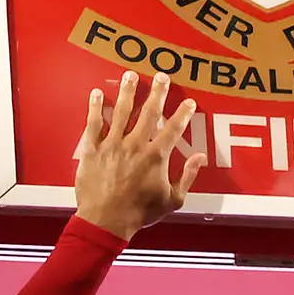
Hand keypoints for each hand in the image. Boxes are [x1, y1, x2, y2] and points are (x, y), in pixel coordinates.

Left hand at [73, 70, 201, 239]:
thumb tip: (200, 158)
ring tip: (130, 75)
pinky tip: (97, 92)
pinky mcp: (92, 149)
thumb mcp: (173, 199)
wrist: (107, 219)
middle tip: (161, 76)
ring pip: (121, 112)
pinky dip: (96, 107)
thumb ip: (187, 176)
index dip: (183, 113)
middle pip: (148, 112)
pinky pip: (93, 123)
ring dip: (127, 92)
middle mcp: (135, 145)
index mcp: (156, 156)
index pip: (173, 128)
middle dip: (157, 92)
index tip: (189, 102)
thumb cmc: (141, 212)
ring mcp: (112, 144)